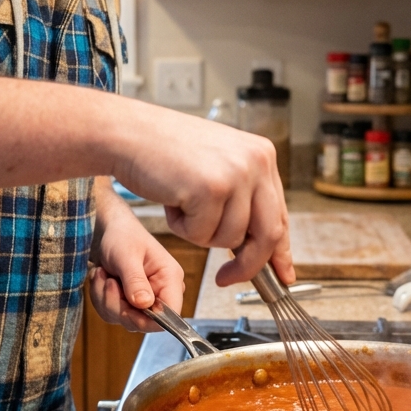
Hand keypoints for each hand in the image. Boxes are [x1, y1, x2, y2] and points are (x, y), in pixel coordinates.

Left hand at [89, 180, 184, 332]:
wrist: (108, 230)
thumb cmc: (122, 236)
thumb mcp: (127, 256)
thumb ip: (136, 281)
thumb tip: (144, 305)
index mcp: (170, 279)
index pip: (171, 315)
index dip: (149, 320)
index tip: (125, 309)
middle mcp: (161, 292)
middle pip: (143, 321)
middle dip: (118, 305)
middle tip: (108, 282)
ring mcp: (144, 299)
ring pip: (124, 319)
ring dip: (106, 299)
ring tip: (103, 275)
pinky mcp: (129, 303)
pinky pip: (112, 314)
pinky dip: (101, 298)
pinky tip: (101, 278)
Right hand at [111, 113, 293, 288]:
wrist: (128, 132)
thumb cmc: (165, 149)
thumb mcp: (218, 166)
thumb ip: (243, 199)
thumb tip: (257, 245)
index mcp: (262, 155)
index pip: (281, 215)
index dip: (280, 251)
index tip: (282, 275)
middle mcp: (256, 161)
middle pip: (268, 234)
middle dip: (247, 265)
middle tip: (225, 277)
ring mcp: (235, 174)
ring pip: (230, 239)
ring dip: (200, 233)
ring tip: (181, 201)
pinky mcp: (211, 189)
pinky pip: (201, 236)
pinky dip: (182, 227)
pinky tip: (171, 199)